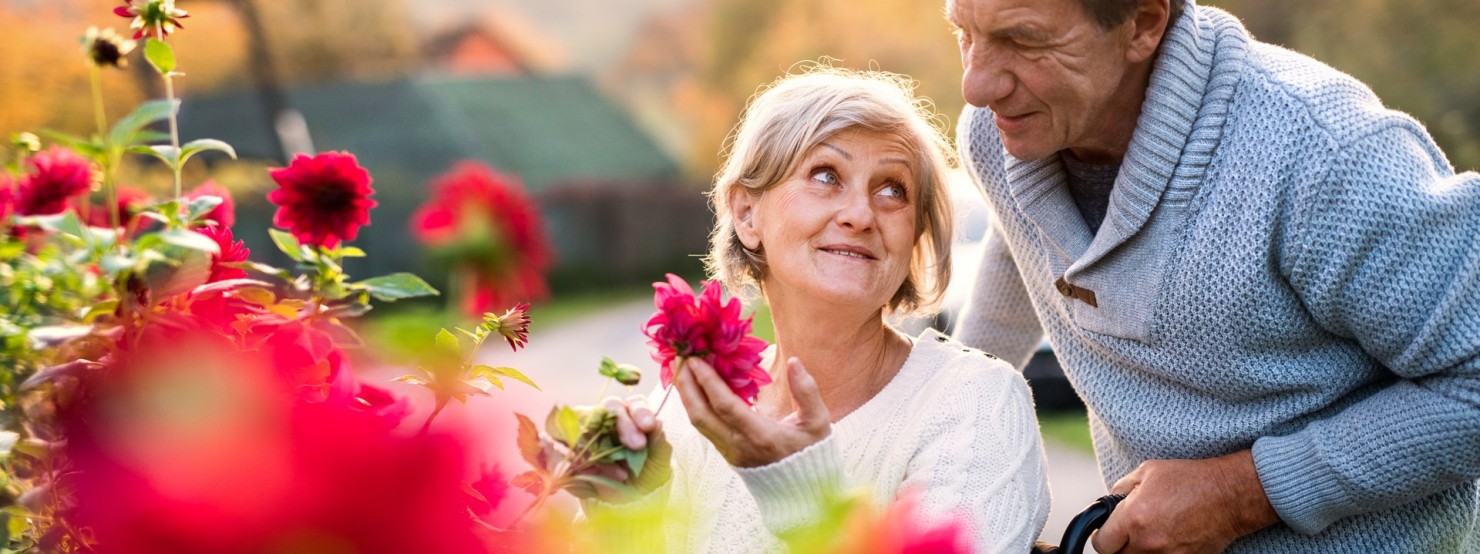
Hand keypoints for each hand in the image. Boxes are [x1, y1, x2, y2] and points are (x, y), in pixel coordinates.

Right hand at [568, 395, 671, 502]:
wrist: (626, 503)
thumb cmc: (645, 475)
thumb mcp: (659, 461)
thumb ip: (659, 441)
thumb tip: (657, 423)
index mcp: (631, 416)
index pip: (633, 403)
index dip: (641, 411)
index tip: (649, 426)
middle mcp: (605, 420)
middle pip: (605, 409)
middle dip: (623, 425)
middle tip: (638, 446)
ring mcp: (582, 433)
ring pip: (582, 425)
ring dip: (602, 446)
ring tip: (621, 472)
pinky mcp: (565, 451)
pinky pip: (561, 448)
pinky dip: (578, 460)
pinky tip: (594, 474)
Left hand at [675, 356, 830, 467]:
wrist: (802, 490)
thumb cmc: (811, 453)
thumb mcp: (818, 423)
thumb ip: (807, 392)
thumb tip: (794, 361)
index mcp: (760, 436)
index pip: (725, 406)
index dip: (708, 381)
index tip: (695, 359)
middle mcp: (738, 445)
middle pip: (700, 414)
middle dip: (686, 385)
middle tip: (678, 357)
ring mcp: (729, 451)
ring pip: (697, 422)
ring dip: (686, 395)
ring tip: (681, 368)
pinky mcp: (726, 453)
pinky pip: (704, 427)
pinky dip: (695, 405)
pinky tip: (694, 388)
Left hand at [1092, 450, 1279, 552]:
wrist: (1229, 495)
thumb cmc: (1188, 479)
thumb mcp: (1147, 472)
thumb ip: (1120, 490)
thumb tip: (1107, 507)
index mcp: (1134, 518)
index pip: (1101, 544)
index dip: (1103, 535)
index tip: (1110, 529)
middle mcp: (1149, 542)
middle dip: (1120, 544)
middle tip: (1131, 530)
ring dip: (1139, 550)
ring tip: (1151, 532)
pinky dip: (1159, 553)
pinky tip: (1168, 538)